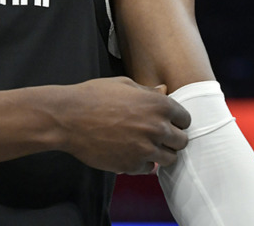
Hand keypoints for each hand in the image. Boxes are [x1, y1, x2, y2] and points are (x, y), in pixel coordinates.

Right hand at [56, 76, 190, 174]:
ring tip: (144, 146)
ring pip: (170, 159)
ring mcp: (146, 148)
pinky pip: (149, 169)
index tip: (166, 123)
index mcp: (158, 104)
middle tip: (156, 136)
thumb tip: (164, 91)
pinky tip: (129, 152)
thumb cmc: (93, 96)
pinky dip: (142, 163)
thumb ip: (148, 92)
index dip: (176, 121)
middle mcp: (157, 127)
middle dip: (171, 139)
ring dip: (160, 153)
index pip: (186, 119)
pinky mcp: (132, 165)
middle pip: (182, 141)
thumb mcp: (123, 84)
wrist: (68, 118)